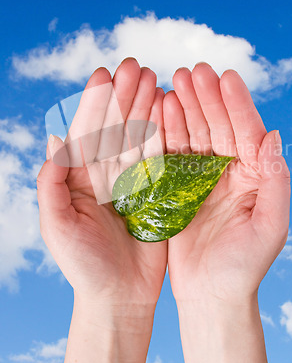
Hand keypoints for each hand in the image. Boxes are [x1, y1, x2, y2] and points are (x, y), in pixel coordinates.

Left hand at [37, 58, 166, 306]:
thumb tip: (52, 142)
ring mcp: (132, 180)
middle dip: (123, 96)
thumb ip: (50, 186)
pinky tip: (170, 108)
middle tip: (134, 66)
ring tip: (155, 77)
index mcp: (78, 178)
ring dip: (145, 106)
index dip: (93, 104)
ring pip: (138, 136)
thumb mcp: (57, 228)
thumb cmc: (83, 266)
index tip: (103, 75)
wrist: (119, 296)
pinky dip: (165, 132)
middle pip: (114, 127)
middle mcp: (104, 174)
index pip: (85, 133)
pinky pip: (161, 157)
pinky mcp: (157, 191)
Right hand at [163, 63, 289, 304]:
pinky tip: (159, 108)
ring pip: (193, 133)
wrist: (212, 295)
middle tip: (193, 70)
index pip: (247, 131)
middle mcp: (228, 170)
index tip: (225, 75)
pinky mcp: (175, 186)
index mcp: (254, 175)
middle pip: (218, 125)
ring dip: (184, 106)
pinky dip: (164, 130)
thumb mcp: (270, 226)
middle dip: (206, 97)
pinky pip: (169, 152)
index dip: (237, 103)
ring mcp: (200, 176)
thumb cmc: (245, 266)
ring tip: (174, 80)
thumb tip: (274, 134)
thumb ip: (276, 180)